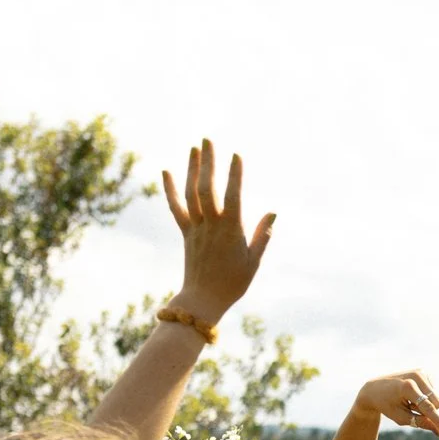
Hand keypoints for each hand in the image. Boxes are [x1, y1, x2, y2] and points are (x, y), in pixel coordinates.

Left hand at [161, 138, 274, 322]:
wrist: (203, 300)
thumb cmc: (233, 283)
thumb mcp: (253, 262)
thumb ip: (261, 236)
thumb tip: (272, 214)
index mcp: (230, 231)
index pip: (232, 197)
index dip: (234, 175)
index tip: (236, 155)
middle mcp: (210, 225)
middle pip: (206, 188)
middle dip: (208, 163)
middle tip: (208, 140)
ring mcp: (195, 227)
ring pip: (191, 193)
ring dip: (191, 169)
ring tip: (195, 148)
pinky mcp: (185, 232)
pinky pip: (176, 208)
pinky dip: (169, 189)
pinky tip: (166, 171)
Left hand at [354, 370, 438, 436]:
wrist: (374, 389)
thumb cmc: (386, 405)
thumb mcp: (401, 418)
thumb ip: (420, 422)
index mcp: (408, 387)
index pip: (428, 408)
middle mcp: (416, 376)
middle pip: (437, 403)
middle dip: (428, 411)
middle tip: (410, 408)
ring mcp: (421, 372)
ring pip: (436, 399)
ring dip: (425, 404)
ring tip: (408, 400)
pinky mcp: (423, 372)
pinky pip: (433, 392)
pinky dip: (424, 397)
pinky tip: (411, 394)